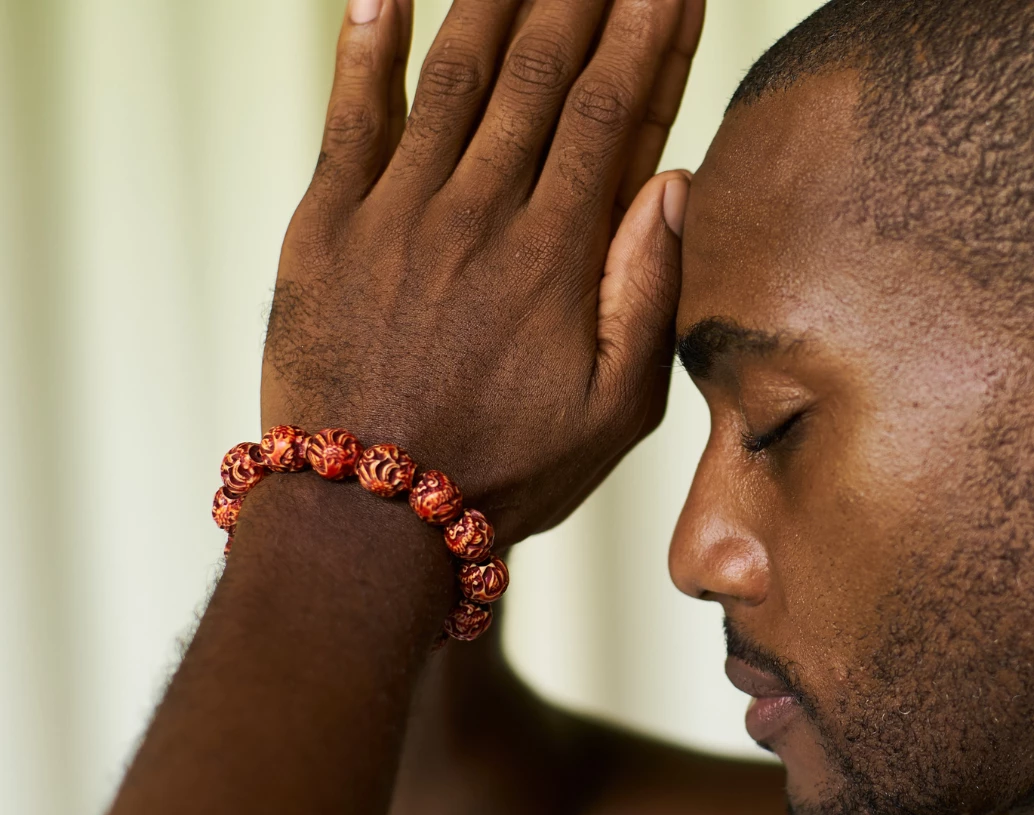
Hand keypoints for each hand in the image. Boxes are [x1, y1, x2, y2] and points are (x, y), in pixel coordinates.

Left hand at [263, 0, 702, 542]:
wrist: (366, 518)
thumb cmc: (504, 471)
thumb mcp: (614, 408)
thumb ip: (648, 294)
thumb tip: (677, 185)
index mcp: (555, 256)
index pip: (612, 113)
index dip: (646, 36)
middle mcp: (479, 214)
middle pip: (541, 72)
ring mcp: (397, 212)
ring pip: (456, 74)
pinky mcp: (326, 225)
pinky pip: (350, 114)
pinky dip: (367, 44)